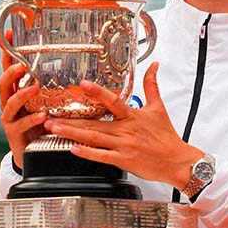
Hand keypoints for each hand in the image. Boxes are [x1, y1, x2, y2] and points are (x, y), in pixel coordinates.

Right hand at [0, 29, 45, 170]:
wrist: (33, 153)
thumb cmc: (43, 123)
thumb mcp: (48, 102)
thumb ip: (56, 86)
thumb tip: (79, 66)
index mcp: (16, 90)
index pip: (9, 67)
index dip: (8, 50)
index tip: (11, 33)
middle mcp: (9, 102)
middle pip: (3, 83)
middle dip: (11, 72)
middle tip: (22, 66)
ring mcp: (9, 118)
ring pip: (10, 103)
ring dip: (22, 95)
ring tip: (34, 88)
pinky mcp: (14, 134)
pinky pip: (20, 125)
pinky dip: (31, 119)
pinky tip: (42, 116)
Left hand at [44, 62, 202, 189]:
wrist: (176, 161)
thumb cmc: (166, 136)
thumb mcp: (158, 107)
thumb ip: (151, 85)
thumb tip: (153, 66)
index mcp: (132, 116)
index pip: (113, 101)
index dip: (98, 92)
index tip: (82, 85)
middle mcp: (126, 130)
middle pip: (95, 123)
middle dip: (71, 120)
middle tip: (51, 116)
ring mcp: (123, 147)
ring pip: (94, 139)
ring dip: (72, 134)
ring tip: (54, 129)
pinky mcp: (124, 161)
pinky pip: (102, 157)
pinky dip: (87, 153)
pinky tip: (73, 149)